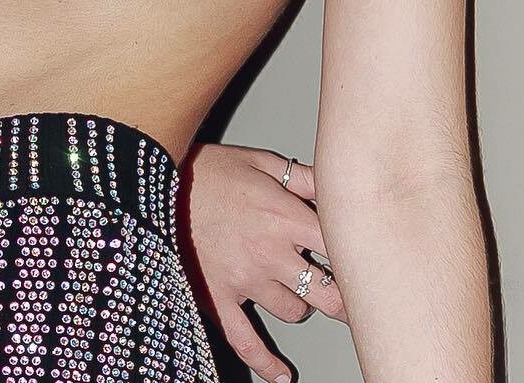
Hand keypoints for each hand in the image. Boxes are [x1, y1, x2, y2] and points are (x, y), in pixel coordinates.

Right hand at [179, 142, 346, 382]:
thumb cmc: (207, 170)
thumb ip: (299, 176)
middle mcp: (269, 253)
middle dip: (344, 298)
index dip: (358, 256)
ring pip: (293, 311)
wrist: (155, 184)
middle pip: (326, 291)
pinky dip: (265, 363)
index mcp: (283, 217)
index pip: (338, 247)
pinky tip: (280, 374)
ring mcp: (244, 280)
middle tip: (355, 301)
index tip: (369, 262)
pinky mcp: (218, 298)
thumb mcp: (256, 161)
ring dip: (301, 305)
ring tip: (298, 291)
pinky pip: (245, 339)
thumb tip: (333, 183)